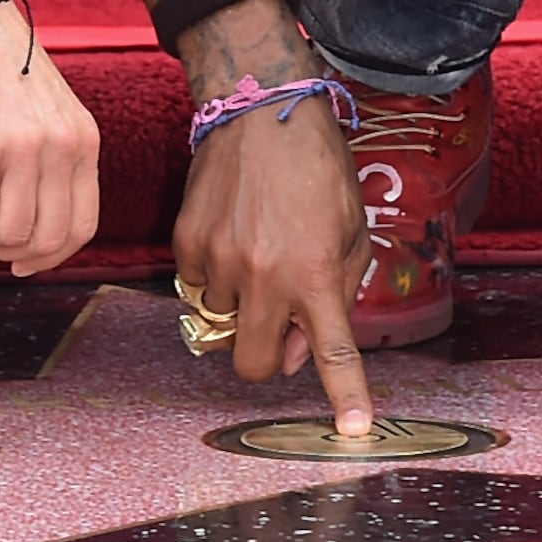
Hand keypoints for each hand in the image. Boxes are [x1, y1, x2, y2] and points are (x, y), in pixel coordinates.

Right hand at [0, 0, 98, 275]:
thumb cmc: (3, 66)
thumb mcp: (51, 113)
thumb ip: (54, 163)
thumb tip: (36, 227)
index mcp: (84, 141)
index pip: (83, 227)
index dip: (51, 257)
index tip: (23, 261)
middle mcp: (62, 147)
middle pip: (46, 239)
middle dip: (10, 252)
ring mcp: (24, 147)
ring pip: (8, 233)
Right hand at [170, 0, 375, 436]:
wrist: (260, 108)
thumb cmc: (317, 168)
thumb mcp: (350, 228)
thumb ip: (337, 292)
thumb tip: (301, 350)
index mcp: (315, 272)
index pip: (332, 351)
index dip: (345, 395)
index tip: (354, 432)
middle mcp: (264, 275)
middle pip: (255, 365)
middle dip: (269, 356)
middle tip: (281, 321)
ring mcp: (219, 261)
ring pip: (224, 327)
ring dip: (243, 309)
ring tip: (259, 253)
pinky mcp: (187, 244)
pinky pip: (198, 291)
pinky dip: (215, 279)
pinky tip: (232, 237)